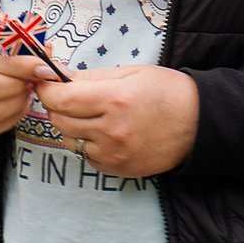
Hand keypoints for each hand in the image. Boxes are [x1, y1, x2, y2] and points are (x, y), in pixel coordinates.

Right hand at [0, 28, 57, 139]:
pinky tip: (17, 105)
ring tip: (26, 93)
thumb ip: (24, 43)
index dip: (22, 64)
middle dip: (17, 87)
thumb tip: (45, 56)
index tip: (44, 68)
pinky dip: (11, 118)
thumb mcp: (1, 37)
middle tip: (32, 82)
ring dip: (17, 103)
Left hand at [35, 65, 198, 177]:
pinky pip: (87, 156)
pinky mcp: (118, 169)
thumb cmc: (166, 90)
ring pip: (70, 140)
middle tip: (66, 95)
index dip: (47, 89)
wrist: (198, 123)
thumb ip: (92, 77)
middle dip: (57, 105)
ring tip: (88, 114)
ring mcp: (114, 153)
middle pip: (60, 120)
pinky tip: (103, 131)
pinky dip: (87, 143)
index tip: (45, 81)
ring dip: (70, 126)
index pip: (61, 98)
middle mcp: (111, 130)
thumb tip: (59, 76)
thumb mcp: (130, 73)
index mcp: (114, 99)